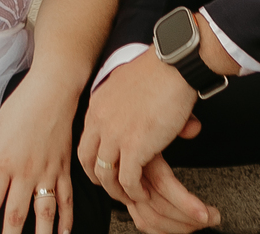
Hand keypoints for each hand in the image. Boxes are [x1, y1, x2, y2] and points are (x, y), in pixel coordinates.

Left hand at [0, 72, 76, 233]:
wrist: (53, 90)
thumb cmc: (20, 106)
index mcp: (3, 162)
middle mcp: (25, 172)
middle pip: (15, 216)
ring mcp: (47, 173)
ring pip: (44, 214)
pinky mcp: (64, 169)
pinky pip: (66, 200)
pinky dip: (66, 220)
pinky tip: (64, 233)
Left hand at [79, 50, 218, 228]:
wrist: (173, 63)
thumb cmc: (160, 70)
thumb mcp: (131, 85)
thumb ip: (130, 105)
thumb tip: (144, 118)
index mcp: (98, 104)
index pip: (86, 139)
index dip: (95, 158)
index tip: (108, 167)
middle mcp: (100, 120)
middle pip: (87, 160)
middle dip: (99, 179)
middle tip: (115, 188)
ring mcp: (115, 135)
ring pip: (105, 176)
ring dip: (118, 191)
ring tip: (133, 195)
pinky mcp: (134, 147)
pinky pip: (128, 181)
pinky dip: (136, 192)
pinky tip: (146, 193)